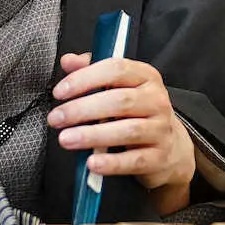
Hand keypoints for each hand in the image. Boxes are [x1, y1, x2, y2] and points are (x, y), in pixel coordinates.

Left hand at [46, 52, 193, 214]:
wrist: (169, 146)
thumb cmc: (135, 112)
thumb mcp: (116, 86)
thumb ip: (90, 71)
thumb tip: (68, 61)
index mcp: (145, 76)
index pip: (116, 69)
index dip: (84, 79)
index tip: (59, 92)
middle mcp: (156, 100)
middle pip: (119, 101)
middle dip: (82, 109)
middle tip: (56, 118)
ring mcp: (160, 129)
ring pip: (128, 131)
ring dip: (92, 135)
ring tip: (66, 139)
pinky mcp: (159, 157)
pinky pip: (134, 160)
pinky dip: (112, 163)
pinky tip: (91, 163)